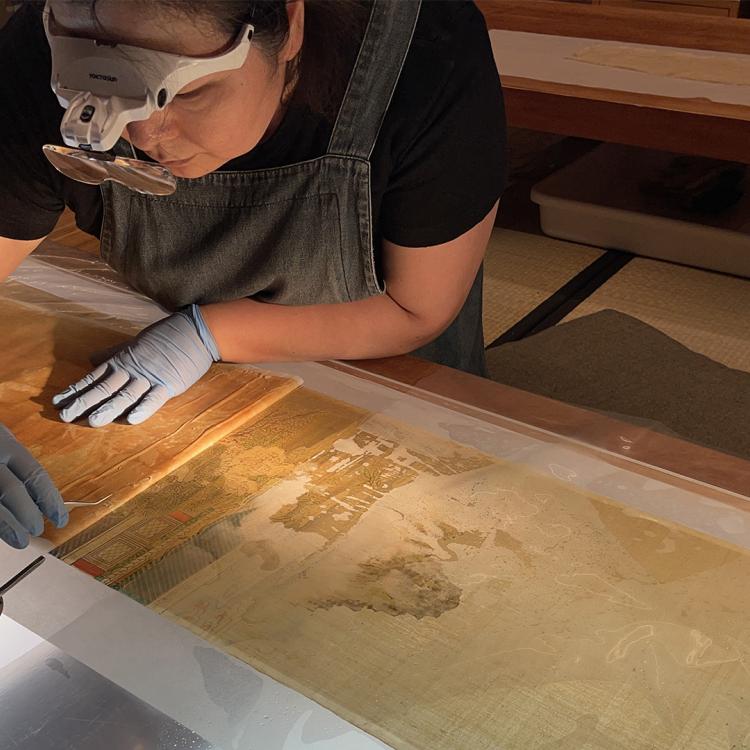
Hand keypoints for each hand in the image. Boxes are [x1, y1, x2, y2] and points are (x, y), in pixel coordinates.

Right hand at [0, 424, 67, 548]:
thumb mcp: (2, 443)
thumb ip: (16, 467)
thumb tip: (39, 501)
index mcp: (6, 445)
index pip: (35, 475)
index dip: (50, 500)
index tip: (61, 519)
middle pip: (12, 491)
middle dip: (28, 515)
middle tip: (37, 529)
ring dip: (8, 527)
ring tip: (21, 540)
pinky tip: (2, 533)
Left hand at [53, 305, 220, 427]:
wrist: (195, 331)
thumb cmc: (165, 336)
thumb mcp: (135, 343)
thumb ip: (114, 353)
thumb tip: (91, 359)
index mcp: (123, 361)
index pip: (94, 378)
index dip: (76, 390)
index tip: (58, 401)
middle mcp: (132, 370)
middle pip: (104, 388)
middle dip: (84, 402)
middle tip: (65, 416)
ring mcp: (150, 377)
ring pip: (125, 395)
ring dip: (109, 408)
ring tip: (92, 421)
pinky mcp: (169, 384)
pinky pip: (154, 398)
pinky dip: (143, 408)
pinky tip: (132, 419)